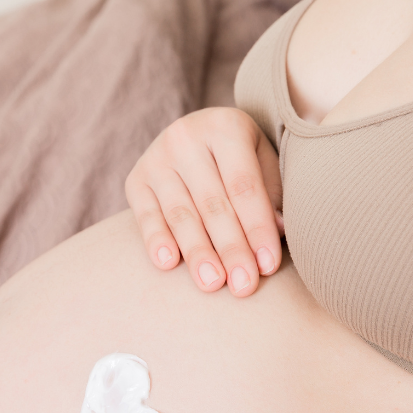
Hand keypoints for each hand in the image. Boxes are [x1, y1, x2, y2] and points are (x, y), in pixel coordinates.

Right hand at [125, 107, 283, 296]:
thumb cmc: (238, 158)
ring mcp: (156, 157)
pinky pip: (146, 216)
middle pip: (213, 203)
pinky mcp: (135, 179)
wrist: (195, 135)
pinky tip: (169, 263)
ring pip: (181, 214)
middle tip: (244, 285)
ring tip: (212, 284)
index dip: (257, 228)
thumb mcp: (263, 163)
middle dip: (231, 248)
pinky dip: (156, 240)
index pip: (244, 186)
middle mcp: (186, 137)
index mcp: (226, 127)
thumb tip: (277, 231)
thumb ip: (271, 195)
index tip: (268, 265)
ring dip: (198, 252)